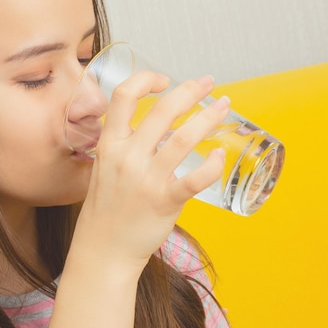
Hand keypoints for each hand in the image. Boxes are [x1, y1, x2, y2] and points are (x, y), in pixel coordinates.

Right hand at [72, 72, 228, 271]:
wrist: (103, 248)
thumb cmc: (107, 208)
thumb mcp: (105, 168)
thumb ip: (124, 145)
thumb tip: (154, 126)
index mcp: (109, 144)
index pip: (123, 96)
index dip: (145, 79)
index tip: (164, 80)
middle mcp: (127, 157)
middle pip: (163, 110)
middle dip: (191, 90)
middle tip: (208, 83)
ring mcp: (146, 179)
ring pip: (185, 138)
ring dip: (210, 117)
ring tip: (224, 106)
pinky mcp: (164, 201)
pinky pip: (195, 178)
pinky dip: (213, 164)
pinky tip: (221, 155)